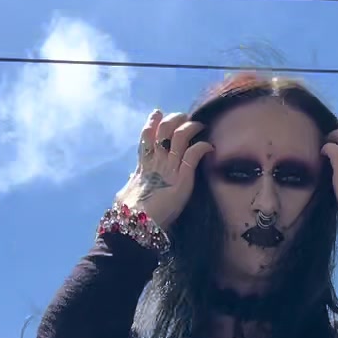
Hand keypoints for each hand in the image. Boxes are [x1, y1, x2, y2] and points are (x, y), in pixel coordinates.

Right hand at [115, 109, 213, 231]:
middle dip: (174, 119)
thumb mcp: (128, 193)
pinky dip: (203, 147)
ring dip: (190, 127)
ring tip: (199, 125)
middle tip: (183, 117)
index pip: (146, 136)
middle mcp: (157, 162)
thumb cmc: (129, 214)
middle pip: (163, 130)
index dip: (152, 122)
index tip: (158, 113)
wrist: (136, 224)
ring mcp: (169, 168)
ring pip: (180, 136)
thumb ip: (133, 182)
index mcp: (143, 165)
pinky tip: (209, 147)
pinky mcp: (182, 177)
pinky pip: (194, 154)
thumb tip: (131, 178)